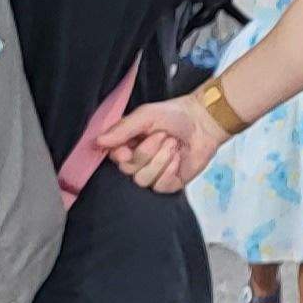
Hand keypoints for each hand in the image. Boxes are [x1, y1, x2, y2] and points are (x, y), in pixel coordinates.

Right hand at [94, 95, 228, 192]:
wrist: (204, 122)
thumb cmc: (174, 115)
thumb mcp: (146, 115)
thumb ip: (123, 129)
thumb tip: (98, 141)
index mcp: (128, 144)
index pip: (113, 158)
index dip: (119, 156)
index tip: (127, 149)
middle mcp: (137, 161)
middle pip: (128, 170)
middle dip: (146, 152)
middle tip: (162, 136)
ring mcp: (153, 173)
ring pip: (143, 179)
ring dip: (160, 160)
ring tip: (172, 144)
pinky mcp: (169, 183)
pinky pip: (160, 187)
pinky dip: (169, 171)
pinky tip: (177, 158)